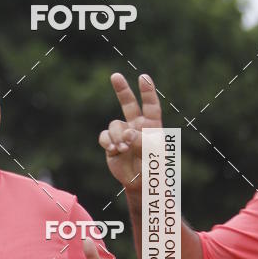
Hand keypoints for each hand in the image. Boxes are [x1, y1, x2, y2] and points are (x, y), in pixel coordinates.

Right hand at [99, 73, 161, 190]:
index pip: (150, 105)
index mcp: (152, 126)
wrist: (140, 182)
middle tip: (115, 76)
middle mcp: (136, 126)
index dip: (147, 91)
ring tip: (124, 148)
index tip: (143, 77)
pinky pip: (105, 137)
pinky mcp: (111, 144)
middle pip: (128, 104)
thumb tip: (126, 133)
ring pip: (114, 125)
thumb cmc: (152, 166)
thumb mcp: (152, 152)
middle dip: (121, 89)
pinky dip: (108, 142)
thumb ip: (140, 140)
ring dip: (118, 136)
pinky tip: (114, 150)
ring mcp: (122, 134)